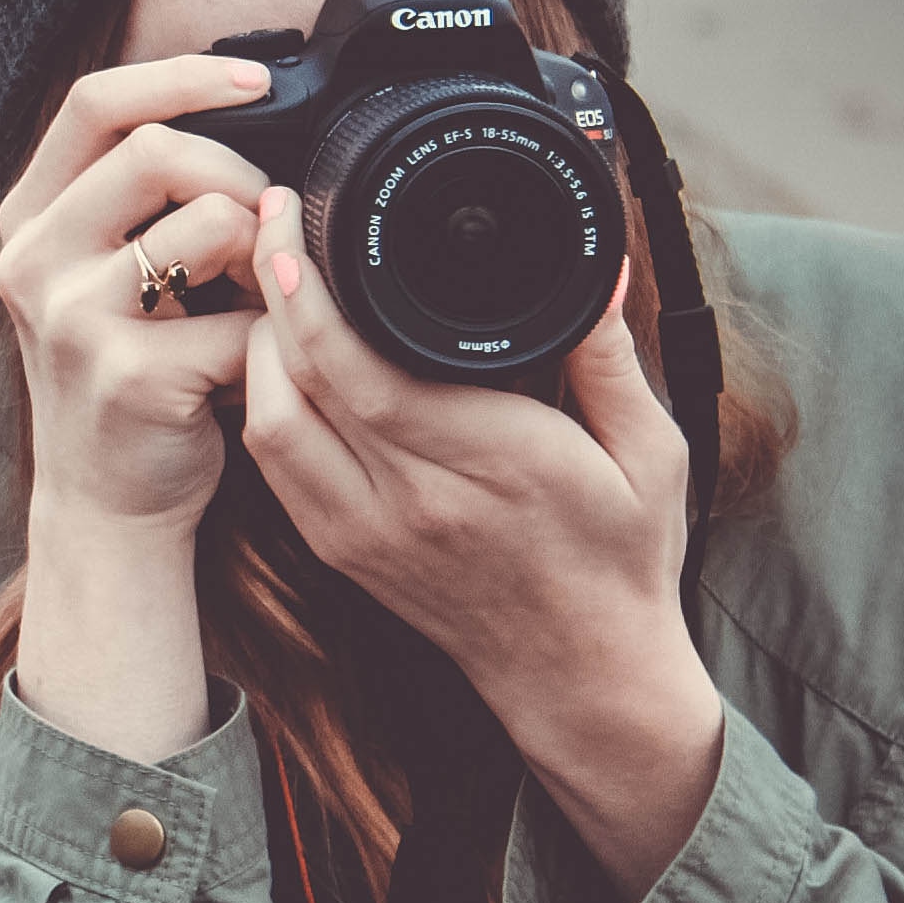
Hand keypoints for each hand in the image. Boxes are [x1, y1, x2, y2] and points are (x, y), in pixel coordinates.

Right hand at [0, 55, 272, 761]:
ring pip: (207, 222)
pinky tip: (258, 359)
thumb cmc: (127, 373)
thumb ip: (143, 199)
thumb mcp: (106, 272)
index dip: (181, 75)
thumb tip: (252, 116)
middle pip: (155, 150)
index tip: (258, 80)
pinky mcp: (127, 373)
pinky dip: (271, 336)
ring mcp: (71, 317)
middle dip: (240, 170)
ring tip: (262, 291)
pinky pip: (241, 319)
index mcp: (30, 218)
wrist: (105, 502)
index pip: (94, 103)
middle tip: (271, 215)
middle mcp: (33, 259)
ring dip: (263, 250)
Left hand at [242, 192, 722, 893]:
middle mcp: (409, 500)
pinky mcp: (338, 551)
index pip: (360, 371)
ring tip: (268, 285)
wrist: (583, 676)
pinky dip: (262, 404)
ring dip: (254, 352)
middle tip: (265, 226)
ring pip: (266, 428)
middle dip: (266, 299)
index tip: (292, 225)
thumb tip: (606, 266)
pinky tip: (273, 358)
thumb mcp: (649, 452)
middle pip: (293, 388)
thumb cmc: (623, 562)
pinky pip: (274, 466)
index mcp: (487, 464)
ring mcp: (361, 532)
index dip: (307, 296)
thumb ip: (612, 356)